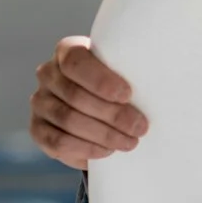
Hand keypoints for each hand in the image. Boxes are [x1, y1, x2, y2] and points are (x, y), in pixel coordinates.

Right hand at [30, 35, 146, 170]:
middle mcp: (48, 74)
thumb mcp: (125, 68)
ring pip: (68, 120)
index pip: (76, 62)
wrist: (99, 102)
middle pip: (75, 96)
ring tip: (129, 142)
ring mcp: (40, 102)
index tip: (128, 95)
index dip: (101, 80)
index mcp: (68, 51)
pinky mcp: (37, 128)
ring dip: (103, 135)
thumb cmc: (118, 80)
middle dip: (112, 115)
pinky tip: (107, 151)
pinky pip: (57, 142)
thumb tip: (164, 81)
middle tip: (140, 128)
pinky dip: (85, 149)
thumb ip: (133, 69)